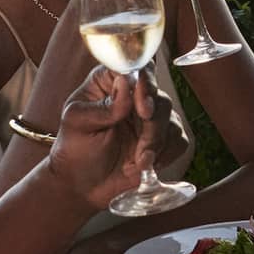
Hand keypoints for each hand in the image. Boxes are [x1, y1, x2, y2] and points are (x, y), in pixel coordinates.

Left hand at [46, 66, 183, 207]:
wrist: (83, 185)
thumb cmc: (75, 147)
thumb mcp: (77, 123)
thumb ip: (102, 106)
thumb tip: (125, 84)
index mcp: (110, 82)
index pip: (136, 69)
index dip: (145, 83)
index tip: (143, 107)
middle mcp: (134, 96)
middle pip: (159, 97)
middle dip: (153, 123)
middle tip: (142, 145)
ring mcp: (151, 117)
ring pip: (171, 119)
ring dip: (157, 143)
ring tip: (139, 161)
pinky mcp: (162, 139)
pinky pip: (179, 140)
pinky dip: (166, 154)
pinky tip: (146, 165)